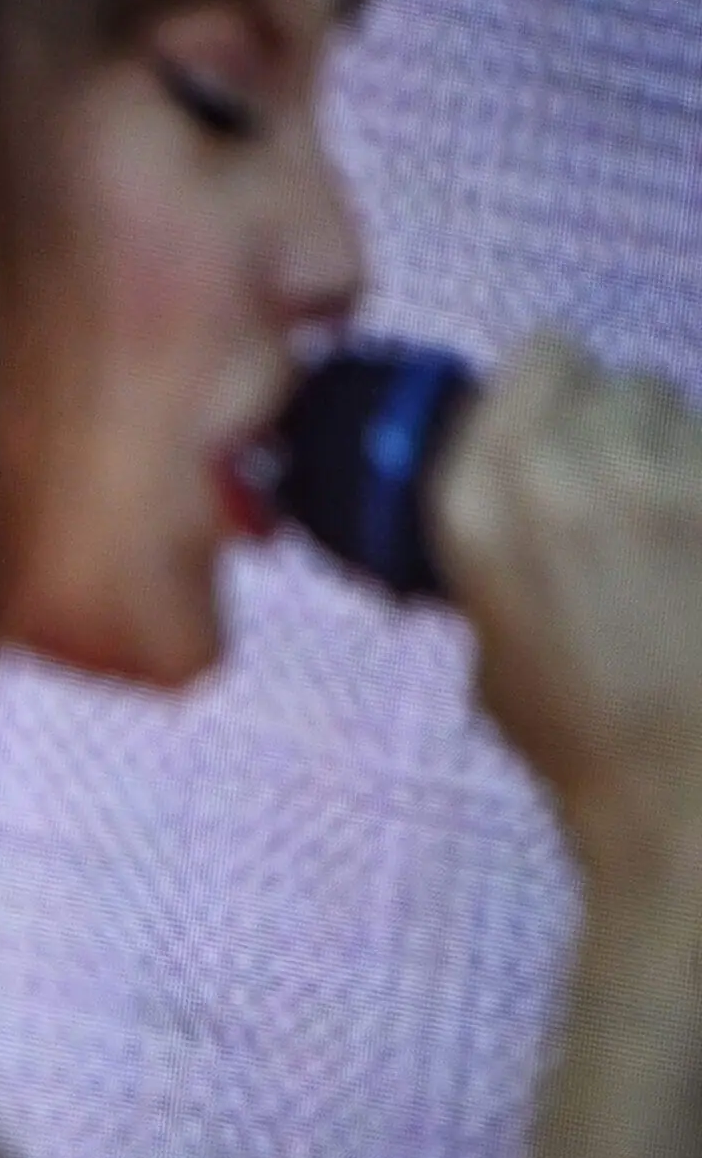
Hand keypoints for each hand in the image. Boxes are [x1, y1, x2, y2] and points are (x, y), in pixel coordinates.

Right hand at [431, 331, 701, 896]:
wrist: (685, 798)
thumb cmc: (584, 741)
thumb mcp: (492, 642)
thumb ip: (501, 552)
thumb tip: (525, 518)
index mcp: (478, 504)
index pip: (535, 359)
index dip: (551, 385)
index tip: (554, 421)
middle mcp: (566, 471)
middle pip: (611, 375)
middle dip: (610, 417)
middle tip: (613, 483)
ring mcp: (667, 482)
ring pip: (678, 405)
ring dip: (667, 446)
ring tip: (667, 520)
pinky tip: (697, 548)